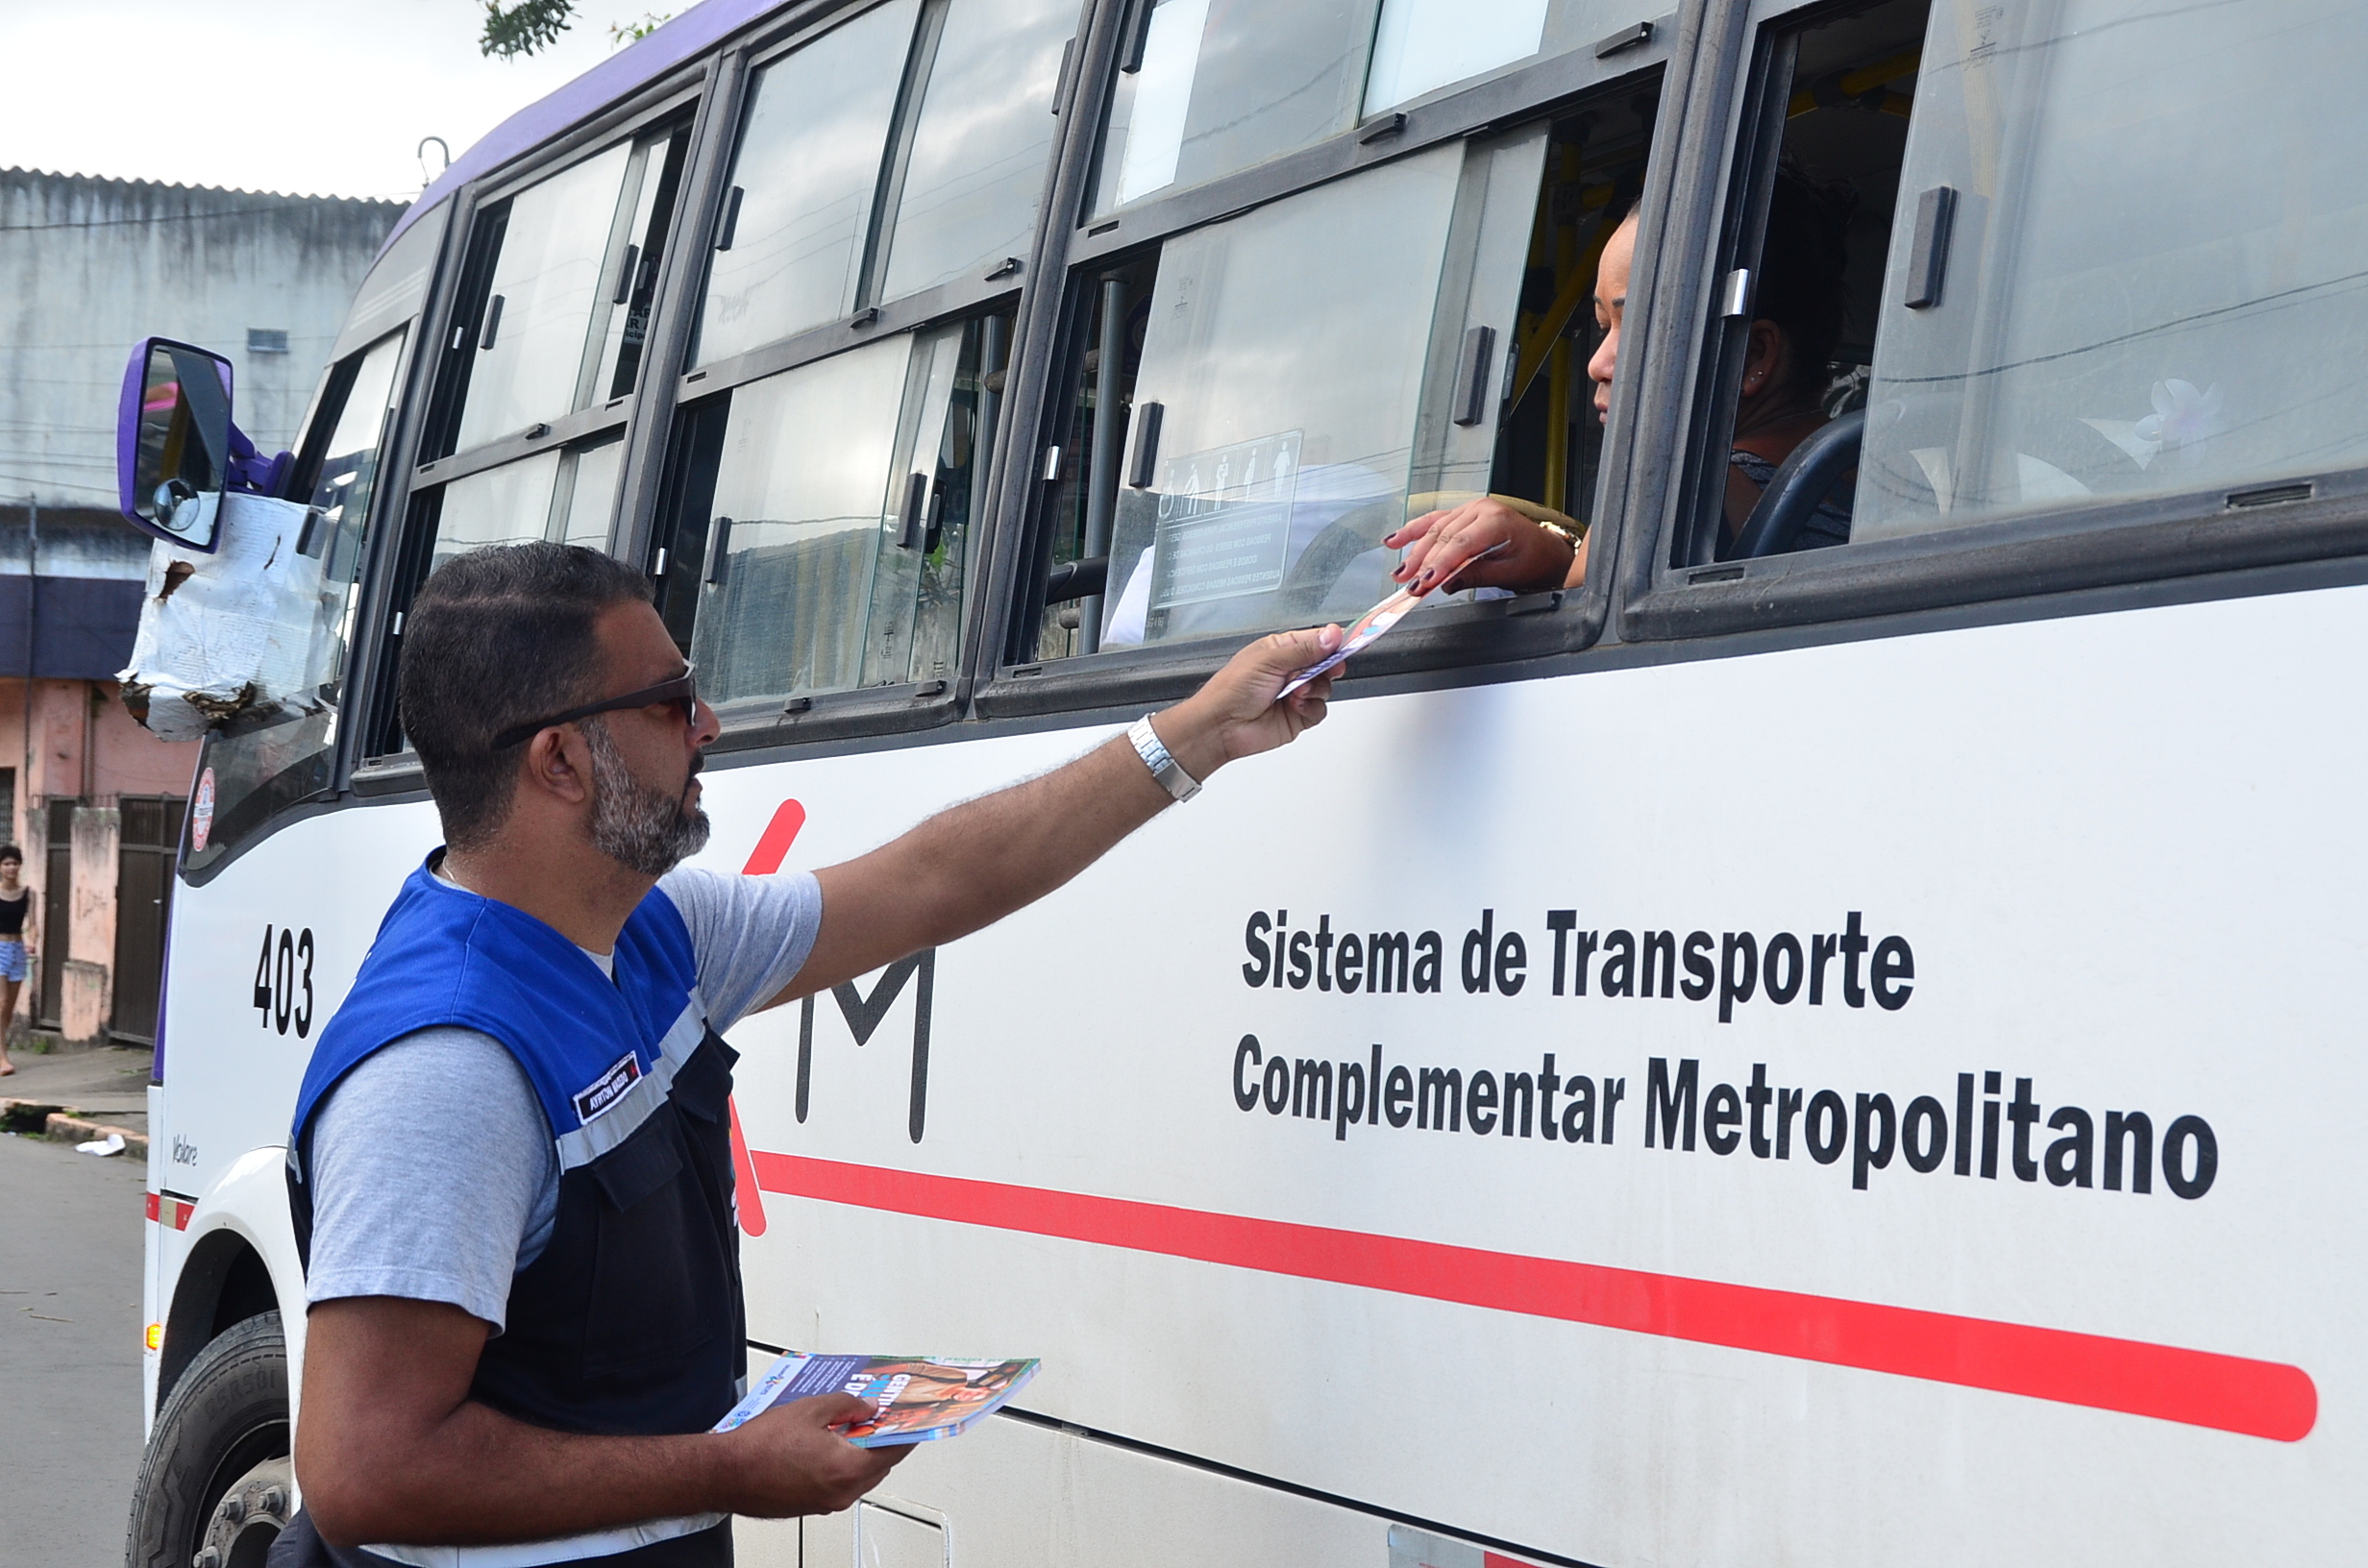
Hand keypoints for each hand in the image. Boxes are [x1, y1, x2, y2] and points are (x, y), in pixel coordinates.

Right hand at [722, 1393, 911, 1516]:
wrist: (725, 1473)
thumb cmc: (759, 1447)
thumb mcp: (810, 1409)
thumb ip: (846, 1405)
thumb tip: (866, 1406)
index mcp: (847, 1468)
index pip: (893, 1451)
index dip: (906, 1431)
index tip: (914, 1420)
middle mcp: (841, 1492)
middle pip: (880, 1465)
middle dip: (883, 1440)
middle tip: (881, 1417)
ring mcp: (826, 1503)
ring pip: (860, 1477)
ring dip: (862, 1453)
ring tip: (853, 1425)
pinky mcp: (811, 1506)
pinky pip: (839, 1484)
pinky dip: (843, 1465)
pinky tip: (831, 1443)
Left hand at [1153, 625, 1341, 780]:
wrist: (1220, 726)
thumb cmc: (1231, 689)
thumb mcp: (1269, 660)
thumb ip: (1304, 649)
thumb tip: (1330, 635)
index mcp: (1280, 649)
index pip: (1315, 640)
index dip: (1333, 642)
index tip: (1347, 642)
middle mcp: (1290, 670)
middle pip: (1326, 664)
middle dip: (1327, 667)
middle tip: (1328, 668)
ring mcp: (1295, 693)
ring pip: (1326, 687)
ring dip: (1315, 689)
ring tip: (1296, 692)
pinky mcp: (1298, 716)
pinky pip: (1319, 710)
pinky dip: (1311, 708)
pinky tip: (1296, 706)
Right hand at [1384, 497, 1577, 595]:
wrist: (1546, 550)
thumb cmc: (1534, 559)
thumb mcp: (1509, 573)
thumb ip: (1476, 575)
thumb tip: (1447, 583)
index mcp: (1496, 520)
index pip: (1460, 544)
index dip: (1439, 564)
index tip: (1424, 582)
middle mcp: (1481, 510)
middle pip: (1443, 537)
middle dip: (1423, 563)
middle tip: (1409, 584)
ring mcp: (1470, 510)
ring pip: (1435, 529)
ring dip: (1414, 552)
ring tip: (1399, 573)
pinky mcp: (1462, 515)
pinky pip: (1435, 521)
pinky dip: (1414, 531)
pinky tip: (1395, 540)